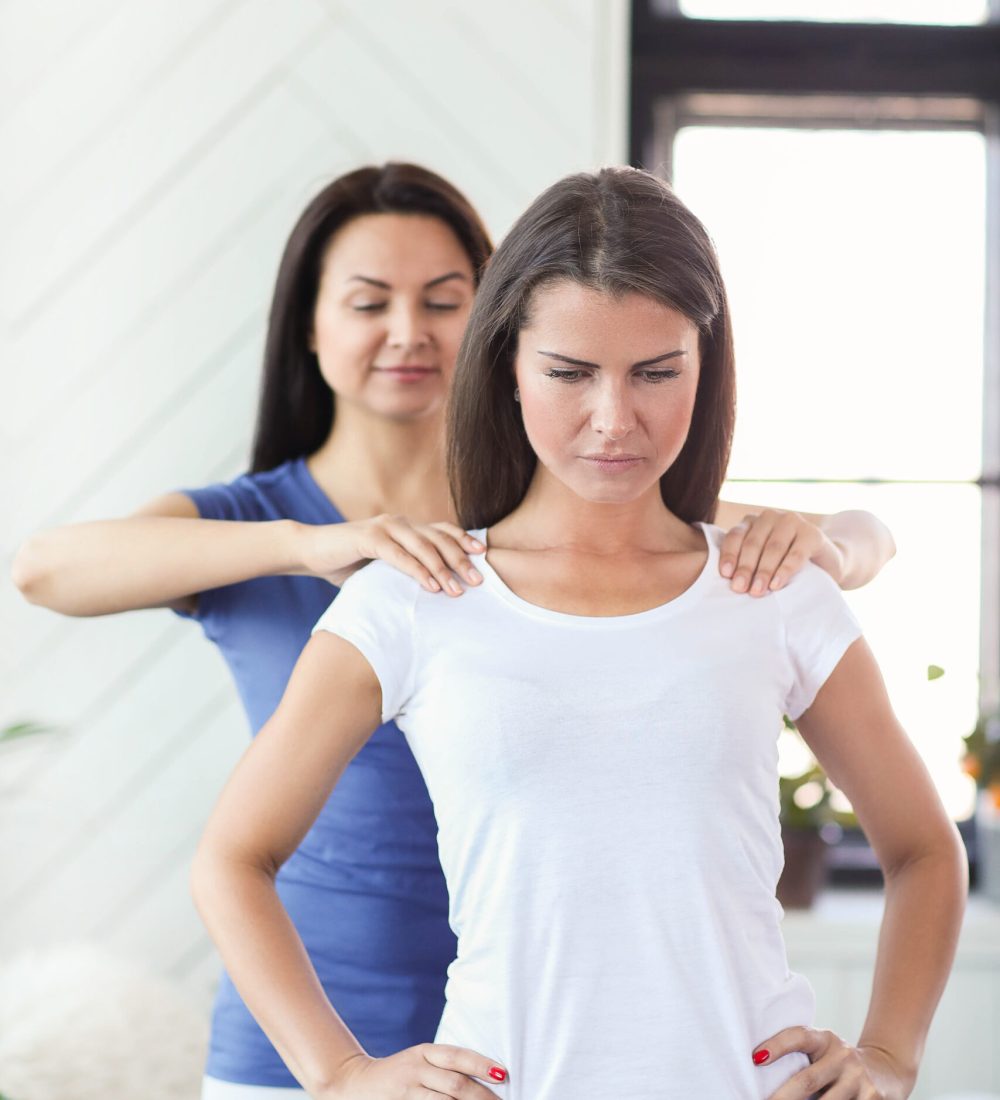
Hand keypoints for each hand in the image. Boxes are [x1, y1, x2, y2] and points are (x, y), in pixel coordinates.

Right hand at [303, 515, 484, 594]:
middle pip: (439, 539)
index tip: (484, 556)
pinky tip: (431, 585)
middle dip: (461, 560)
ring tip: (457, 590)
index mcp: (406, 527)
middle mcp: (399, 523)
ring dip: (443, 569)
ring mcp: (384, 528)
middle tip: (478, 581)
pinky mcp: (368, 538)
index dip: (464, 540)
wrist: (311, 551)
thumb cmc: (349, 563)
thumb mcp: (383, 566)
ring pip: (423, 547)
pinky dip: (417, 571)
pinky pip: (399, 555)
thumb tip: (434, 591)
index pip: (443, 531)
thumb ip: (405, 570)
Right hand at [325, 1043, 507, 1097]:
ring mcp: (407, 1092)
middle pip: (455, 1085)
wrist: (354, 1083)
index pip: (457, 1056)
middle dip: (482, 1097)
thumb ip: (446, 1068)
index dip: (481, 1064)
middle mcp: (416, 1070)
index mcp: (424, 1053)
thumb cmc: (400, 1074)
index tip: (503, 1074)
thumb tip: (489, 1078)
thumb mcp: (420, 1062)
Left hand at [719, 510, 844, 595]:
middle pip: (753, 543)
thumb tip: (728, 582)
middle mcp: (770, 517)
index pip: (735, 536)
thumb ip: (746, 563)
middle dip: (745, 568)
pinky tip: (777, 584)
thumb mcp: (762, 560)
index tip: (725, 575)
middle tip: (740, 588)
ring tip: (757, 591)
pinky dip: (785, 570)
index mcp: (752, 522)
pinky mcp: (812, 533)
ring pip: (773, 547)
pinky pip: (796, 553)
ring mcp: (793, 522)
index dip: (729, 555)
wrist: (826, 562)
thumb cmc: (784, 564)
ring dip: (764, 571)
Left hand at [753, 1027, 912, 1099]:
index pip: (798, 1036)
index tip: (756, 1058)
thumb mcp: (824, 1052)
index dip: (777, 1045)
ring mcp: (860, 1080)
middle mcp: (842, 1057)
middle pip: (807, 1081)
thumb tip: (762, 1068)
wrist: (887, 1068)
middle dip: (783, 1097)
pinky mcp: (874, 1099)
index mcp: (825, 1039)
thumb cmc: (839, 1063)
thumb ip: (802, 1060)